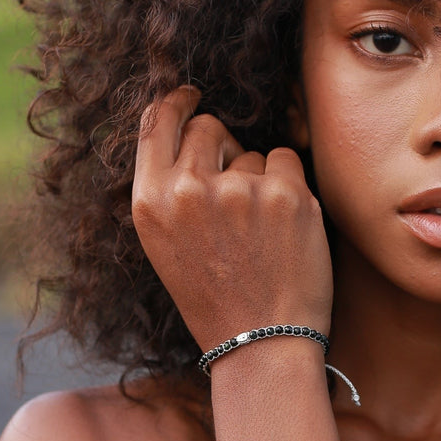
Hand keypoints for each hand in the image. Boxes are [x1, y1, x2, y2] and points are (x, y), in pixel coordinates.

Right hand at [132, 87, 332, 350]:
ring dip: (258, 178)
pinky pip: (287, 159)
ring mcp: (238, 190)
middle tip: (235, 195)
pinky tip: (283, 227)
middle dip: (224, 148)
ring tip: (258, 233)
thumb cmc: (216, 298)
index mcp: (150, 203)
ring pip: (252, 151)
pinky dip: (290, 185)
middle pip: (208, 127)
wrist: (260, 344)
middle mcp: (188, 191)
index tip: (191, 96)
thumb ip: (169, 187)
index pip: (155, 122)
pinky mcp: (285, 194)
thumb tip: (188, 124)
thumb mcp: (166, 244)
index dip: (176, 103)